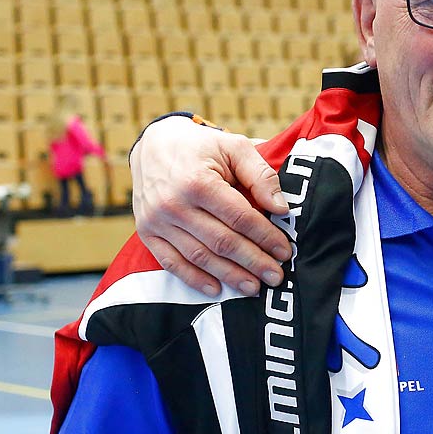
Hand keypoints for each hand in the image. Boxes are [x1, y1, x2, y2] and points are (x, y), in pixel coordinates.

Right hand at [131, 117, 291, 295]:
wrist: (153, 144)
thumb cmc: (202, 147)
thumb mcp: (234, 147)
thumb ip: (260, 175)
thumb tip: (280, 208)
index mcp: (198, 182)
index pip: (240, 218)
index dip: (265, 237)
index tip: (285, 252)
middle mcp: (174, 204)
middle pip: (222, 242)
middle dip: (253, 262)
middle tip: (276, 277)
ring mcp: (157, 221)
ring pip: (199, 256)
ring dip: (229, 275)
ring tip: (253, 287)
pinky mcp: (147, 232)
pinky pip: (170, 262)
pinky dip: (193, 279)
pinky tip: (216, 289)